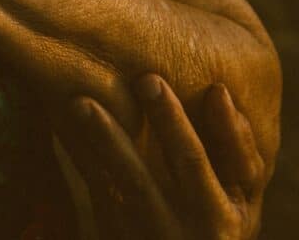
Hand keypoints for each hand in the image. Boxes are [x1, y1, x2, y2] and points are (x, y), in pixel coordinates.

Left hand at [61, 75, 265, 238]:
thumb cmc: (201, 215)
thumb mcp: (226, 196)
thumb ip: (227, 153)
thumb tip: (217, 91)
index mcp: (236, 211)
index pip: (242, 165)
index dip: (229, 127)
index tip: (215, 89)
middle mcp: (206, 225)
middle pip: (190, 163)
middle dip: (170, 120)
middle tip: (148, 80)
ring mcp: (161, 232)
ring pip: (136, 182)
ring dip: (109, 139)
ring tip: (84, 103)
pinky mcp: (121, 236)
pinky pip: (100, 193)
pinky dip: (84, 157)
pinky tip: (64, 125)